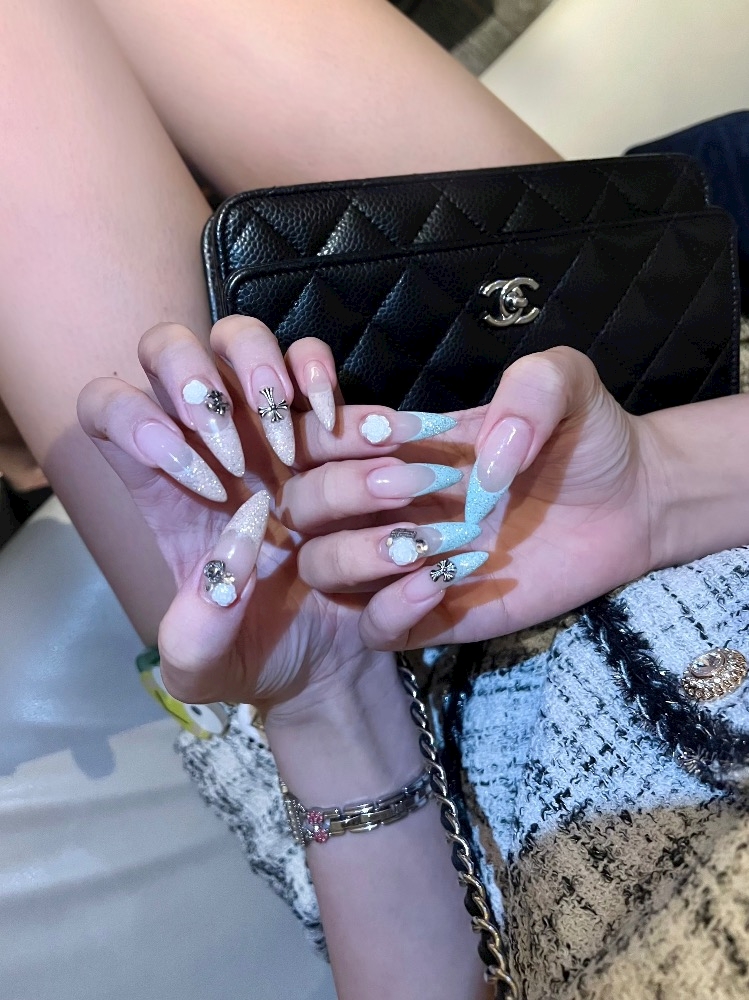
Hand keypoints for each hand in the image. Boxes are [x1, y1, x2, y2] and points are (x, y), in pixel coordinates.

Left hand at [76, 317, 408, 718]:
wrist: (329, 656)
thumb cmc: (252, 654)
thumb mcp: (204, 667)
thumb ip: (195, 633)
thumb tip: (229, 567)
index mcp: (157, 487)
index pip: (106, 407)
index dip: (133, 420)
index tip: (199, 482)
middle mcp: (204, 441)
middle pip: (165, 346)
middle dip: (195, 384)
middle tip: (240, 456)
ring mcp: (263, 424)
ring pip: (238, 337)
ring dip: (259, 375)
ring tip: (290, 445)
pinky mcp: (320, 424)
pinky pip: (310, 358)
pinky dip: (320, 377)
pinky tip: (332, 426)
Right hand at [290, 347, 662, 648]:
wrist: (634, 501)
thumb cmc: (587, 439)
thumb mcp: (564, 384)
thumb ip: (531, 387)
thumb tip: (488, 461)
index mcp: (395, 446)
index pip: (317, 440)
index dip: (332, 434)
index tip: (394, 432)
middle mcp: (386, 504)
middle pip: (303, 508)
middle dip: (341, 493)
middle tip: (413, 483)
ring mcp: (406, 562)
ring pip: (323, 570)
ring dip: (361, 554)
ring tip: (431, 540)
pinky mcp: (437, 614)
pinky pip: (376, 628)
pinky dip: (392, 608)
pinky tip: (442, 580)